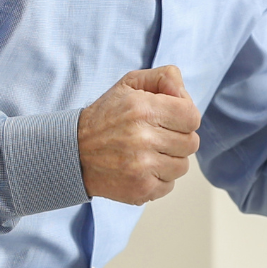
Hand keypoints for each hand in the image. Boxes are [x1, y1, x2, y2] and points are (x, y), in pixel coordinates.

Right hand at [78, 66, 200, 203]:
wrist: (74, 153)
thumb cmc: (106, 117)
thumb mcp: (130, 84)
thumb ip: (164, 78)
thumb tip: (185, 93)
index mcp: (143, 109)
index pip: (192, 116)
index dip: (185, 116)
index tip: (171, 118)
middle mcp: (143, 138)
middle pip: (191, 143)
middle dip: (178, 138)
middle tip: (157, 136)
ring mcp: (142, 167)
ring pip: (183, 166)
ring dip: (170, 159)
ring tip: (149, 152)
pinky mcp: (141, 189)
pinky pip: (170, 185)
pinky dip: (159, 178)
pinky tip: (142, 168)